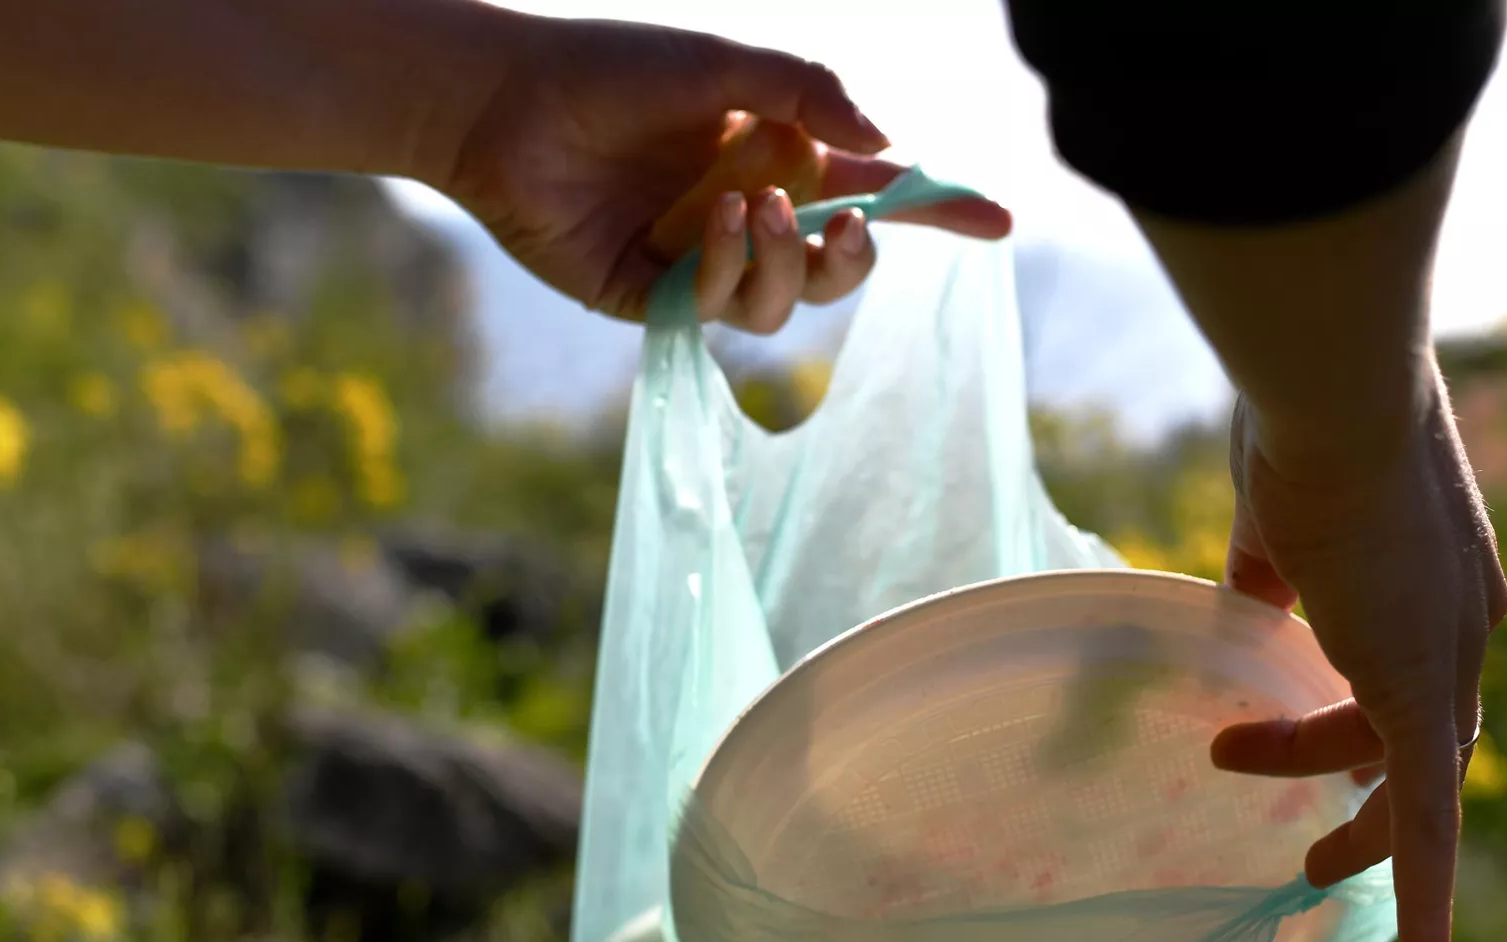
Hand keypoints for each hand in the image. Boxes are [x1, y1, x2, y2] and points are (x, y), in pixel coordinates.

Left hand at [433, 18, 1010, 326]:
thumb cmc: (610, 72)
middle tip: (850, 224)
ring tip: (748, 208)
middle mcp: (746, 216)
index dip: (936, 208)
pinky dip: (728, 270)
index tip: (1000, 219)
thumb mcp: (725, 66)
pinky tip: (707, 226)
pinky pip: (721, 310)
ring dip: (783, 261)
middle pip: (838, 267)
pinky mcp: (655, 299)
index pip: (871, 191)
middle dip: (860, 256)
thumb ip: (810, 95)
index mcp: (773, 157)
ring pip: (786, 305)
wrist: (506, 107)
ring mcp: (703, 264)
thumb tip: (886, 145)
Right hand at [1209, 371, 1506, 941]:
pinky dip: (1432, 894)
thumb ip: (1273, 569)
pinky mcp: (1423, 691)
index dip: (1356, 715)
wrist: (1333, 393)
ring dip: (1348, 814)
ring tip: (1275, 825)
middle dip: (1352, 780)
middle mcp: (1466, 624)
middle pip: (1419, 732)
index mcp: (1440, 578)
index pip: (1408, 670)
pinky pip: (1430, 815)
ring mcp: (1451, 656)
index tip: (1289, 728)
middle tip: (1296, 829)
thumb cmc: (1298, 425)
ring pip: (1413, 772)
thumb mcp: (1279, 512)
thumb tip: (1251, 607)